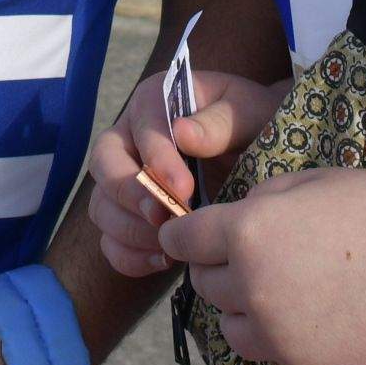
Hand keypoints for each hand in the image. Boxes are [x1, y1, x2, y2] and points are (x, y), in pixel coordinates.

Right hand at [89, 69, 286, 276]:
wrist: (264, 155)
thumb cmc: (254, 124)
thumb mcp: (249, 112)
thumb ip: (220, 121)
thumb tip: (184, 133)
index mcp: (155, 103)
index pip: (142, 128)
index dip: (157, 160)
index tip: (185, 189)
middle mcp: (130, 139)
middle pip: (104, 165)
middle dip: (130, 195)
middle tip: (164, 217)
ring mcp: (125, 181)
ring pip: (102, 205)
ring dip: (130, 230)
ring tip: (171, 244)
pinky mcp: (131, 218)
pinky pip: (111, 241)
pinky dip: (129, 256)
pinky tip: (165, 261)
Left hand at [159, 169, 365, 364]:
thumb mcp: (319, 181)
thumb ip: (266, 198)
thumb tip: (235, 215)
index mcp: (249, 232)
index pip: (183, 240)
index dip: (185, 236)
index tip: (191, 239)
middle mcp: (252, 289)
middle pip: (205, 287)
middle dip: (222, 272)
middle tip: (260, 263)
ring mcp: (278, 339)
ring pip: (232, 333)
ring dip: (249, 316)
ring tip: (291, 298)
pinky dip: (284, 355)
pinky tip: (314, 332)